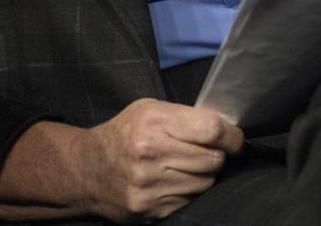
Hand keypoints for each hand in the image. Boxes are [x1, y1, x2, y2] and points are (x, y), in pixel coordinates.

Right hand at [77, 98, 243, 221]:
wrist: (86, 170)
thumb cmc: (122, 134)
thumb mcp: (147, 110)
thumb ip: (182, 116)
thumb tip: (223, 127)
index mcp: (153, 122)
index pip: (211, 129)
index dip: (231, 135)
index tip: (234, 138)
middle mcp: (152, 154)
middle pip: (213, 159)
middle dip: (217, 154)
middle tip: (205, 150)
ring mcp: (151, 185)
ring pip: (206, 182)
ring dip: (203, 174)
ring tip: (183, 165)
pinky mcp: (151, 209)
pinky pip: (190, 200)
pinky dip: (187, 191)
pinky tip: (172, 181)